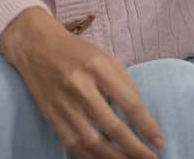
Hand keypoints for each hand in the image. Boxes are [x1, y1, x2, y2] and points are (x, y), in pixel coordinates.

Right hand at [0, 8, 163, 158]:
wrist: (34, 45)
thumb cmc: (76, 51)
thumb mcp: (105, 57)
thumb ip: (123, 83)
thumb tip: (140, 115)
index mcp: (98, 67)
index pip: (128, 102)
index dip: (145, 125)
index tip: (159, 142)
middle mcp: (80, 86)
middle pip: (111, 126)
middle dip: (133, 148)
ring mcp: (62, 103)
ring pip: (91, 141)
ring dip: (113, 158)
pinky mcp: (49, 115)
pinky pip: (71, 144)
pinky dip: (89, 157)